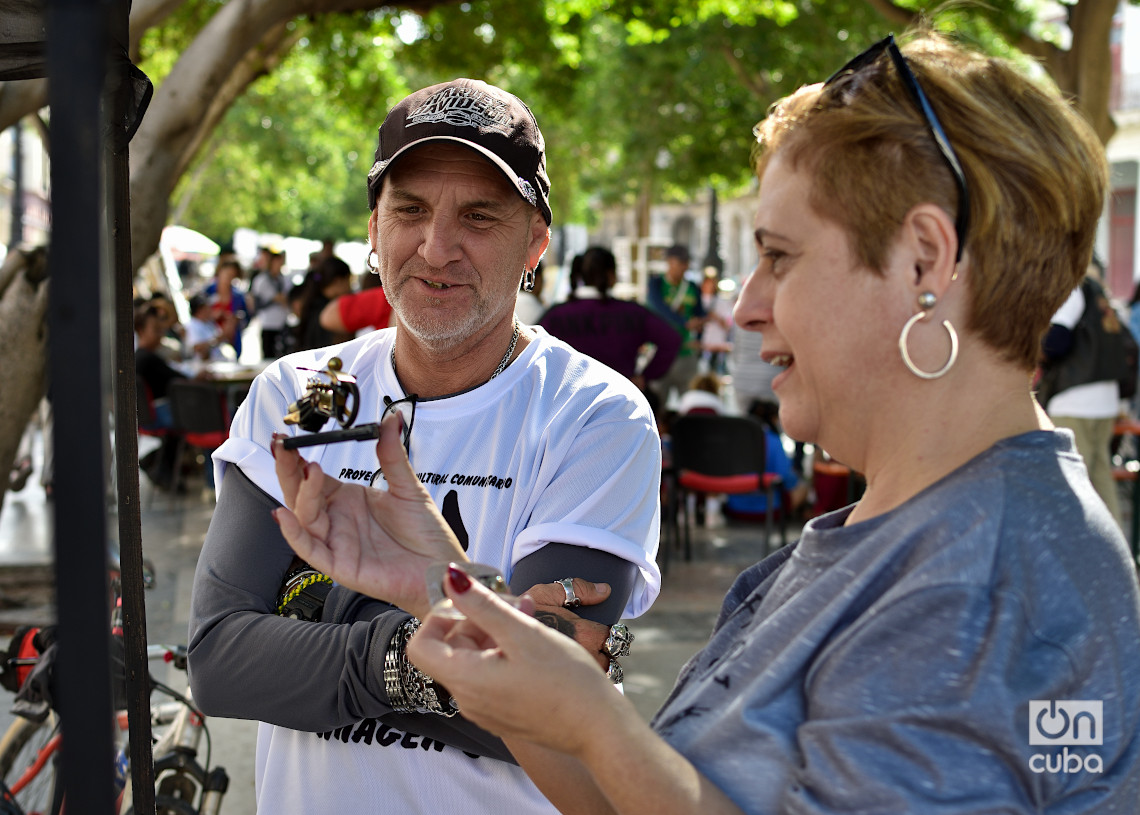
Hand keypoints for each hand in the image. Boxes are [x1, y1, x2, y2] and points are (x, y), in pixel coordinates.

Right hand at [272, 411, 467, 616]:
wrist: (441, 568)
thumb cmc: (425, 533)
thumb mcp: (408, 487)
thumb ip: (392, 454)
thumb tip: (390, 419)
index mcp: (347, 499)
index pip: (312, 476)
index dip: (297, 457)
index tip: (287, 436)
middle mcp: (336, 519)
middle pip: (300, 493)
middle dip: (289, 469)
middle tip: (283, 445)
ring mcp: (336, 542)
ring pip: (304, 517)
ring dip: (301, 493)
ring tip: (309, 469)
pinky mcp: (339, 566)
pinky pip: (310, 550)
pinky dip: (294, 534)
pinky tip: (285, 515)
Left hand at [409, 571, 625, 756]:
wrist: (598, 730)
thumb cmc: (565, 682)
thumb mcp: (522, 633)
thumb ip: (483, 605)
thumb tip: (450, 578)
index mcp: (465, 680)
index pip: (421, 644)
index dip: (439, 617)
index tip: (471, 604)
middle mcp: (468, 700)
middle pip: (450, 650)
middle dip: (476, 620)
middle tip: (513, 605)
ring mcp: (485, 710)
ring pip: (474, 661)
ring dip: (494, 633)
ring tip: (529, 618)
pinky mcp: (503, 714)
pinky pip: (490, 677)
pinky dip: (504, 653)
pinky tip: (534, 643)